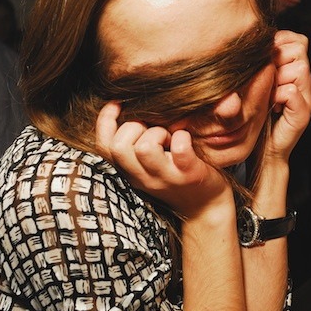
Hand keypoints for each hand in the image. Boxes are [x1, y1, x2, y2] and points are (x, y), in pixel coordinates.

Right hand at [95, 102, 231, 217]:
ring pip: (144, 148)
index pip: (103, 147)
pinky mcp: (189, 175)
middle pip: (118, 147)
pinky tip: (186, 139)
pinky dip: (182, 137)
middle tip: (152, 129)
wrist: (208, 206)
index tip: (117, 104)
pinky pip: (179, 149)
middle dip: (134, 127)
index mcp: (130, 172)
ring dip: (157, 132)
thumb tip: (124, 108)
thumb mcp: (148, 165)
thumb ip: (134, 145)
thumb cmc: (176, 176)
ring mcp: (166, 178)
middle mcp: (143, 178)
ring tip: (168, 137)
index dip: (104, 120)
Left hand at [266, 30, 310, 161]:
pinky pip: (291, 91)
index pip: (298, 39)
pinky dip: (277, 95)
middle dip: (278, 58)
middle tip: (265, 78)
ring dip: (277, 77)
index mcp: (295, 71)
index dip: (280, 41)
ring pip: (300, 68)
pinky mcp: (303, 114)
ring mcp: (307, 97)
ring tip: (267, 92)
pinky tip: (270, 105)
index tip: (264, 57)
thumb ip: (261, 64)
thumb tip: (251, 43)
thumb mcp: (255, 84)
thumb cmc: (254, 116)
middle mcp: (305, 82)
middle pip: (300, 49)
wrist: (262, 152)